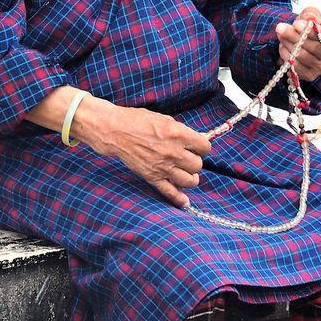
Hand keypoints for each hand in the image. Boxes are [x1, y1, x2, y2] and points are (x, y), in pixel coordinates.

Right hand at [86, 104, 212, 208]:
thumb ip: (182, 131)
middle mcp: (173, 152)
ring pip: (189, 181)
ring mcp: (162, 167)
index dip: (203, 146)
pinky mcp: (152, 177)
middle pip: (198, 165)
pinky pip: (170, 192)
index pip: (205, 147)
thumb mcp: (165, 119)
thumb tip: (195, 140)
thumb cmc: (138, 121)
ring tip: (188, 174)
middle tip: (189, 157)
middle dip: (196, 161)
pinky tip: (185, 201)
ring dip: (191, 177)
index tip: (198, 146)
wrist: (116, 131)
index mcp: (178, 134)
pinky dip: (179, 199)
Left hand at [275, 5, 320, 81]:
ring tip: (281, 33)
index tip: (297, 23)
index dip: (314, 30)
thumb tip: (309, 18)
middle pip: (315, 47)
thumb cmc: (311, 27)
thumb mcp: (313, 16)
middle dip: (295, 36)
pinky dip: (286, 54)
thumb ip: (312, 14)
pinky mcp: (310, 75)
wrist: (305, 39)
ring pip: (303, 56)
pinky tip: (283, 45)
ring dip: (288, 43)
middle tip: (281, 27)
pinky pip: (295, 65)